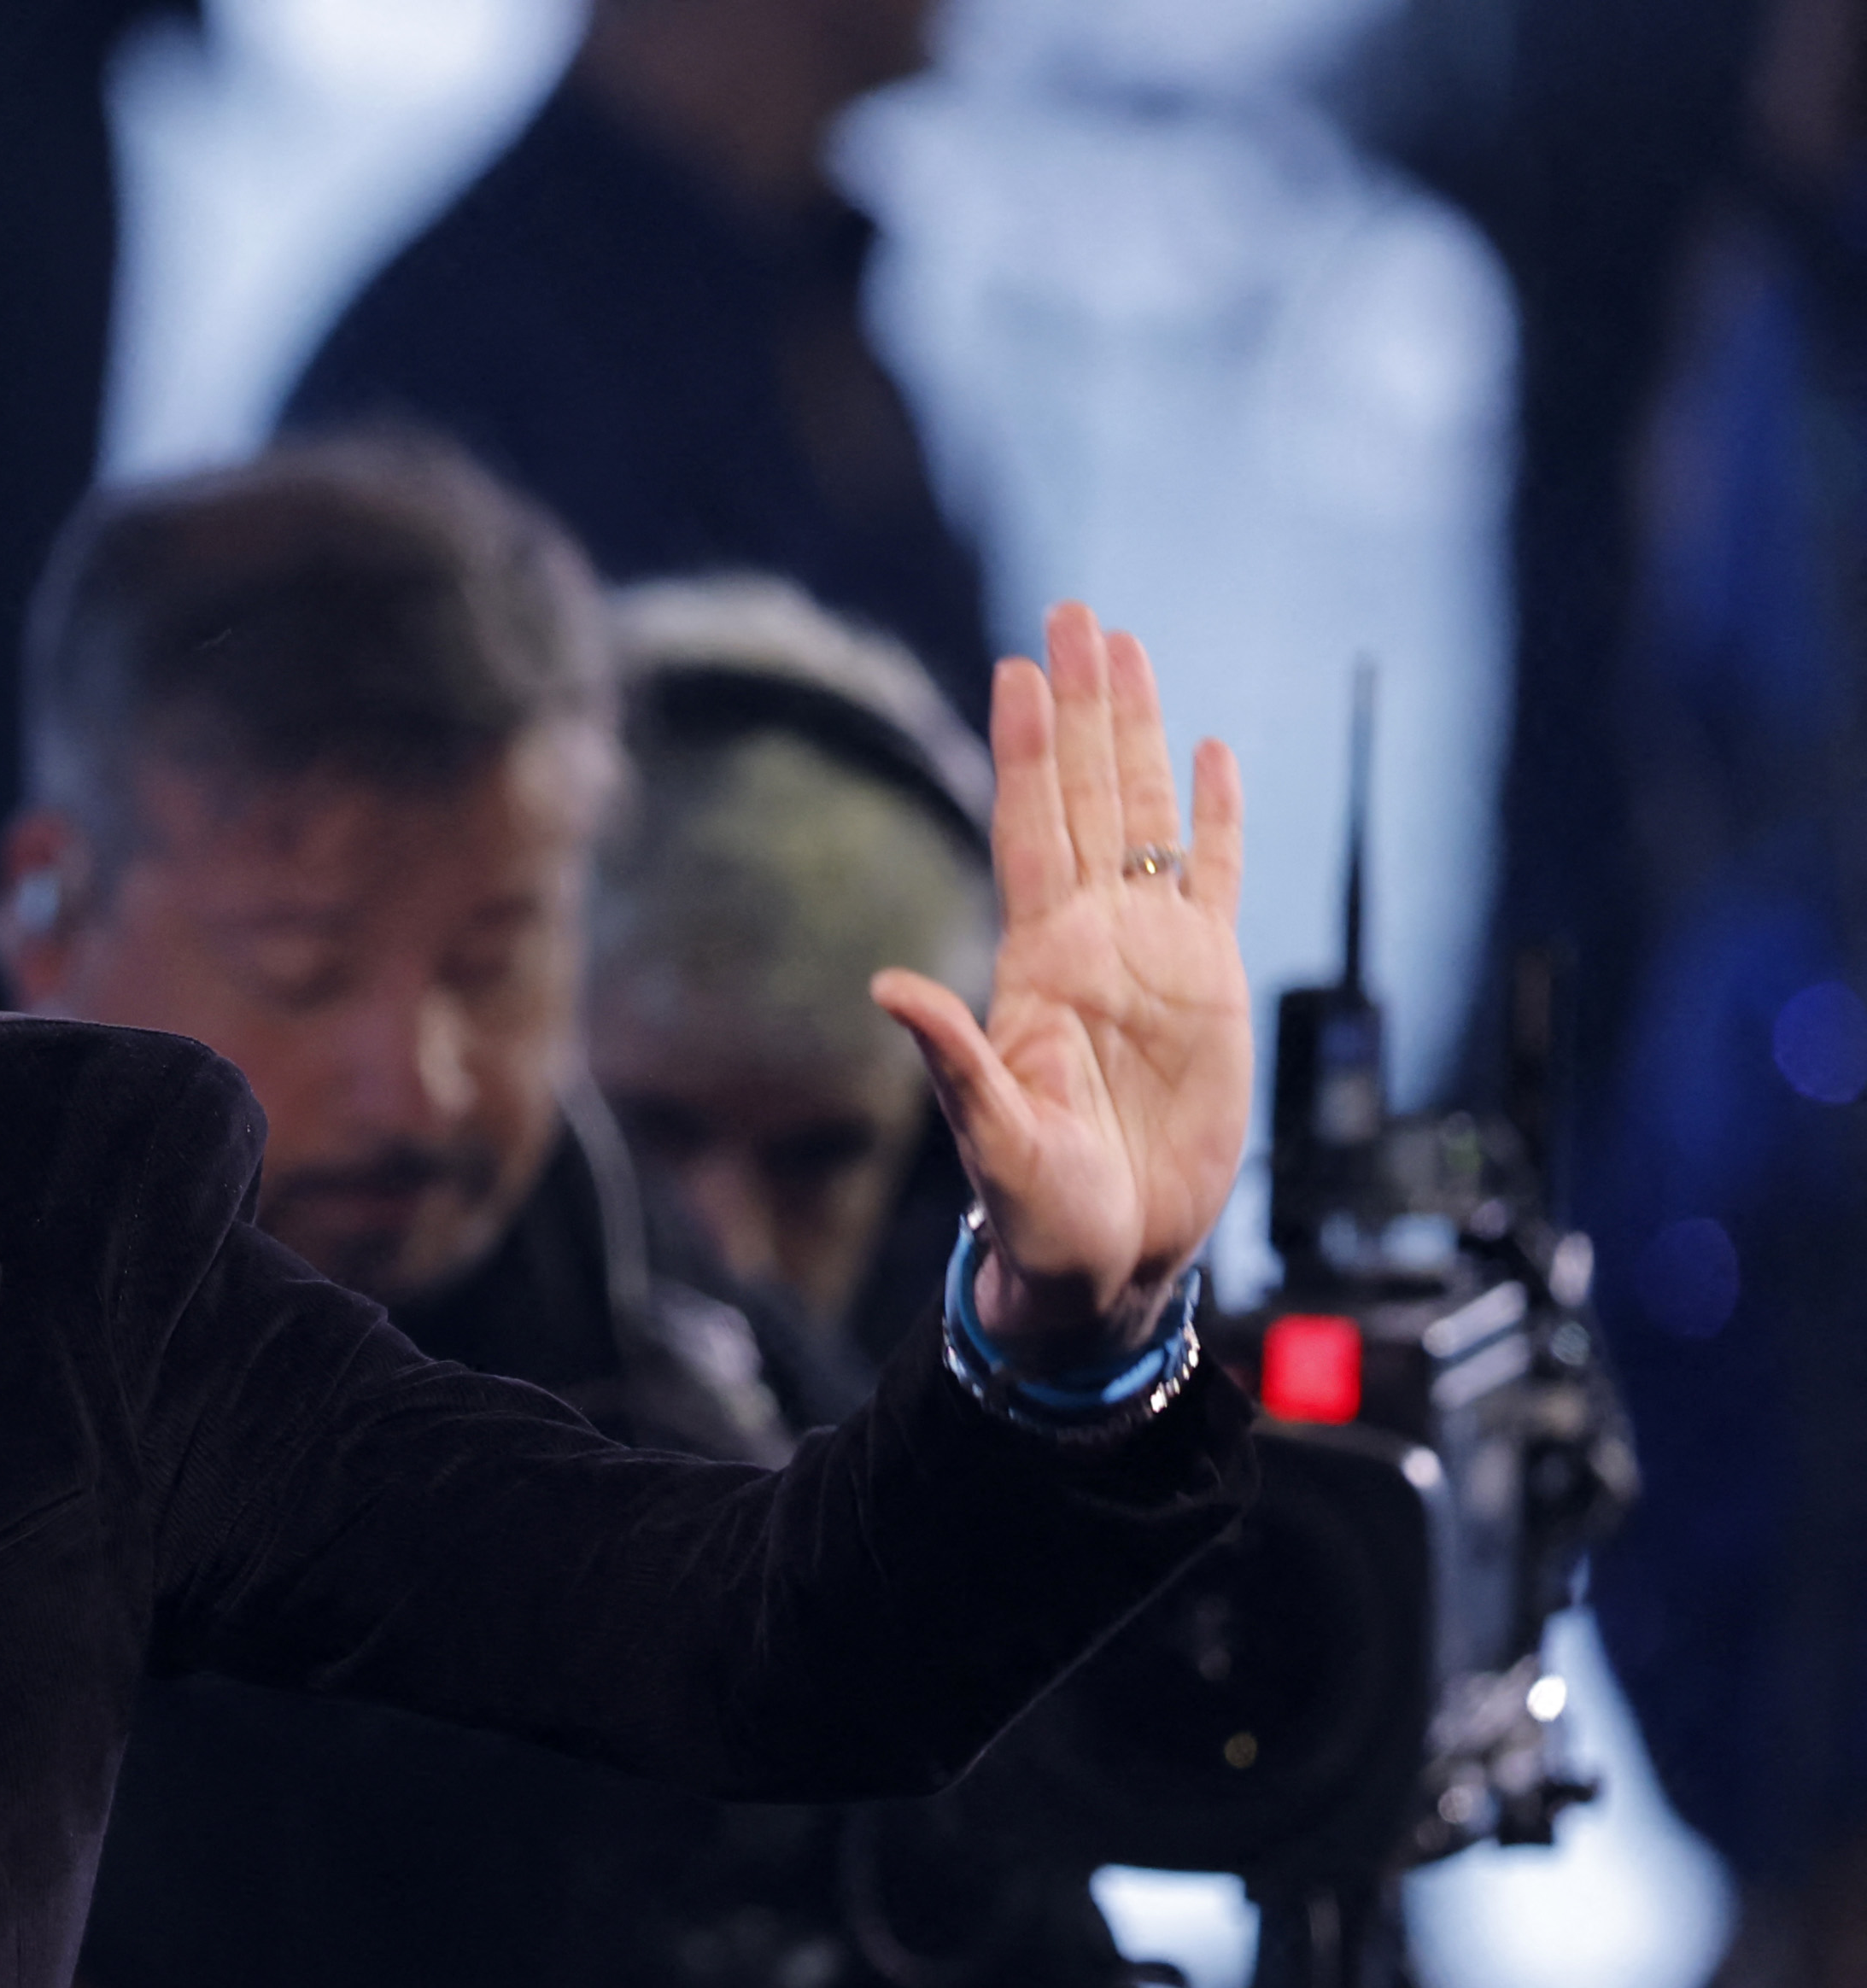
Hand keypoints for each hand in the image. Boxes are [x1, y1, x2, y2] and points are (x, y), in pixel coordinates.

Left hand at [868, 601, 1251, 1360]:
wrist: (1106, 1262)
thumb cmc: (1038, 1220)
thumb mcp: (991, 1143)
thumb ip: (952, 1063)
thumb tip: (887, 990)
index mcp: (1036, 968)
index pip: (1031, 830)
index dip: (1028, 749)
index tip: (1017, 665)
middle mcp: (1090, 944)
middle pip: (1087, 796)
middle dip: (1080, 705)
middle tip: (1072, 611)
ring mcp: (1151, 958)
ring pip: (1146, 818)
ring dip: (1138, 734)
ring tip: (1127, 648)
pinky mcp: (1209, 986)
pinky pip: (1214, 881)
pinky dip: (1215, 818)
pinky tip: (1209, 754)